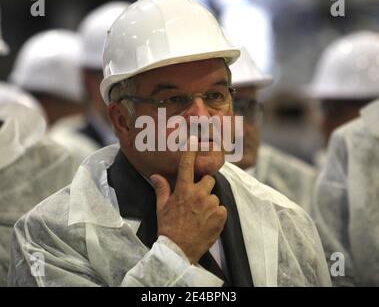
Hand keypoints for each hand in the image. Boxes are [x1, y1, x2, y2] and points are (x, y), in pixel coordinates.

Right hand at [151, 137, 226, 263]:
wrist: (179, 250)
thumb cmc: (168, 228)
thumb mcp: (161, 208)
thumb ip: (161, 189)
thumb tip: (156, 175)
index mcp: (183, 190)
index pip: (187, 165)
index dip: (191, 152)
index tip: (195, 141)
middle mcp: (199, 194)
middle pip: (208, 179)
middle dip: (203, 185)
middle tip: (196, 198)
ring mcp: (211, 205)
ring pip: (214, 196)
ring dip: (209, 202)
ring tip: (200, 215)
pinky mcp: (221, 216)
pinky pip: (221, 208)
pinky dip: (216, 213)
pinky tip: (207, 221)